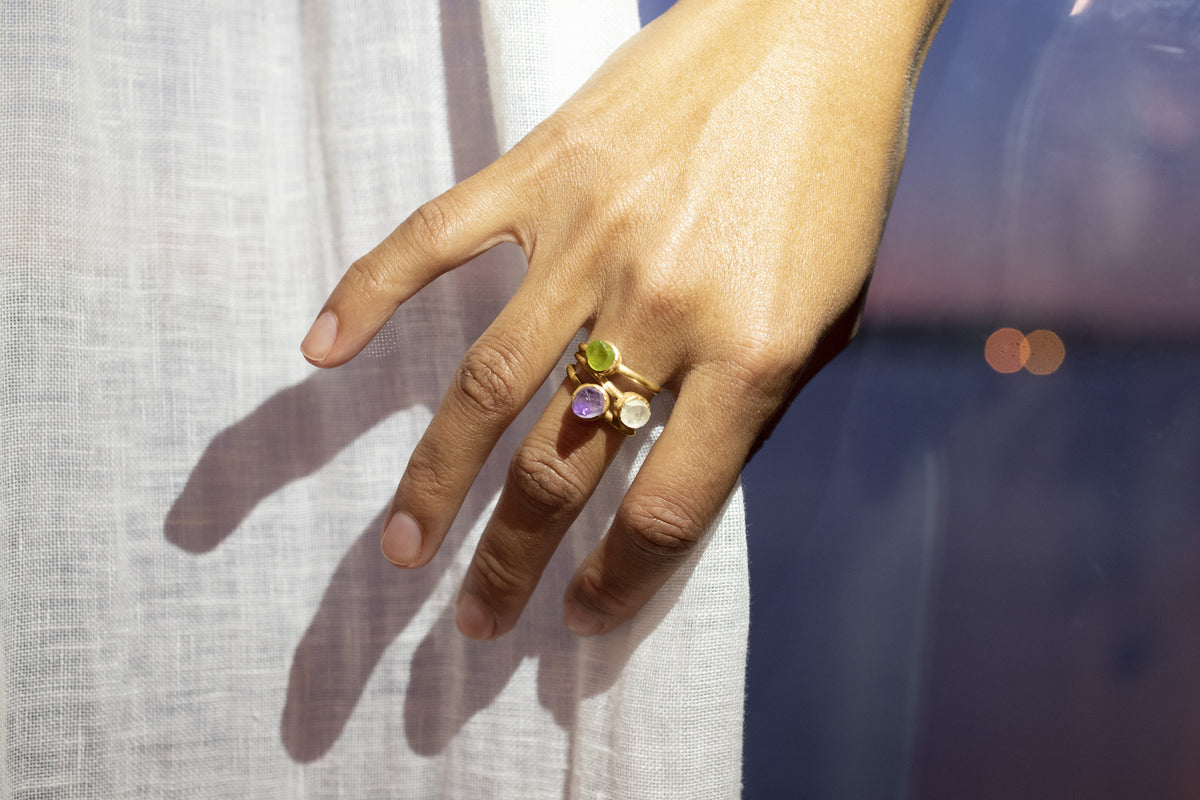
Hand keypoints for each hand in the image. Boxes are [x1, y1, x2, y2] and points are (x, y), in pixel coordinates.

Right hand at [300, 0, 949, 638]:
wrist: (815, 25)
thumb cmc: (838, 174)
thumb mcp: (833, 310)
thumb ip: (753, 402)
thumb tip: (668, 476)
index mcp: (755, 353)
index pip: (666, 510)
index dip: (620, 584)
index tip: (585, 620)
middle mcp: (662, 308)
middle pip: (564, 469)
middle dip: (514, 562)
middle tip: (478, 621)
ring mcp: (590, 237)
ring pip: (488, 388)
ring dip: (435, 482)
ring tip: (402, 551)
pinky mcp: (542, 171)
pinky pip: (435, 240)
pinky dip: (368, 294)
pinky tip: (318, 352)